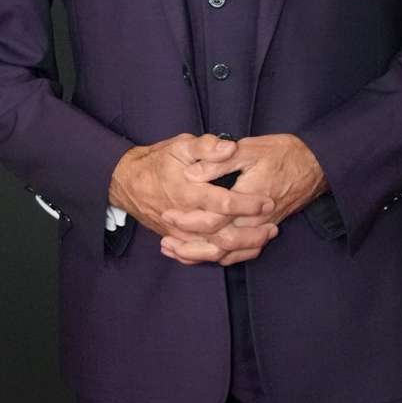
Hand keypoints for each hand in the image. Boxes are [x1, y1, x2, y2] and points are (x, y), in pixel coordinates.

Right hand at [109, 132, 279, 266]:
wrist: (128, 182)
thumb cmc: (157, 161)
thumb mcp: (180, 146)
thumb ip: (205, 146)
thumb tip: (228, 147)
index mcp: (188, 192)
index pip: (223, 203)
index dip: (247, 204)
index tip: (267, 200)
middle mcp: (185, 218)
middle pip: (222, 235)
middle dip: (251, 233)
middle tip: (273, 226)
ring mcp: (180, 233)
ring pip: (215, 250)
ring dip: (242, 247)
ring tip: (265, 238)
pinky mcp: (179, 240)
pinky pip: (203, 256)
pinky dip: (226, 256)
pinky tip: (244, 250)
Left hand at [151, 132, 326, 265]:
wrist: (317, 165)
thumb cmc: (284, 153)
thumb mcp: (250, 149)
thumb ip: (219, 162)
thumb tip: (191, 174)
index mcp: (248, 199)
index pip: (212, 218)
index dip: (188, 219)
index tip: (167, 213)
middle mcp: (255, 221)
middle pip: (217, 244)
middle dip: (188, 245)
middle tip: (164, 240)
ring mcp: (261, 229)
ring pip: (228, 254)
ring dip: (200, 256)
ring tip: (174, 251)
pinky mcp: (264, 231)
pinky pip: (241, 254)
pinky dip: (220, 257)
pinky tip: (203, 255)